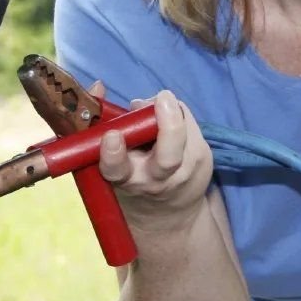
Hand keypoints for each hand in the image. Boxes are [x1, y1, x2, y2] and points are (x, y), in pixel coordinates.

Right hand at [90, 83, 214, 230]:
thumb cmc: (130, 174)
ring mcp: (184, 172)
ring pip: (184, 131)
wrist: (166, 214)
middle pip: (167, 158)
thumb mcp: (109, 158)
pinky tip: (169, 117)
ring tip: (158, 104)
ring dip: (170, 110)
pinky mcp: (203, 160)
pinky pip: (191, 123)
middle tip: (162, 99)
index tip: (112, 136)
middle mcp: (155, 180)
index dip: (113, 154)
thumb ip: (99, 123)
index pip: (117, 170)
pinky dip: (178, 113)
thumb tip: (97, 86)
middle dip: (168, 127)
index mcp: (124, 179)